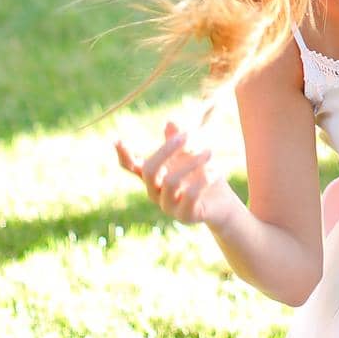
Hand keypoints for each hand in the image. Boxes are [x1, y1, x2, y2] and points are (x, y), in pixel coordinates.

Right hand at [114, 120, 239, 228]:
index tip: (116, 140)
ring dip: (192, 162)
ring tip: (210, 151)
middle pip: (149, 171)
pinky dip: (203, 180)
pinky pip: (189, 196)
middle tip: (187, 134)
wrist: (222, 203)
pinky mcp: (185, 216)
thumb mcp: (192, 155)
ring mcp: (169, 206)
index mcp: (154, 177)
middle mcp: (156, 192)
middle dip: (167, 149)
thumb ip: (179, 141)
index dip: (124, 155)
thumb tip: (170, 121)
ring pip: (171, 181)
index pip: (132, 167)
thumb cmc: (202, 175)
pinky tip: (215, 171)